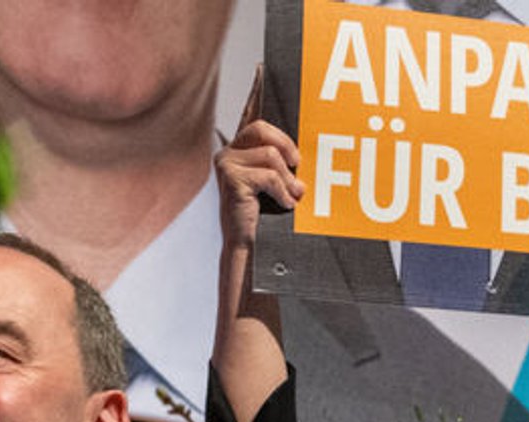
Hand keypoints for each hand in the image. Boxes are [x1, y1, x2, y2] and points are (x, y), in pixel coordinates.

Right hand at [216, 67, 306, 254]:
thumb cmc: (263, 217)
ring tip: (293, 195)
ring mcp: (225, 164)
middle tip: (298, 165)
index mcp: (241, 150)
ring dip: (288, 178)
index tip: (262, 68)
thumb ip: (284, 164)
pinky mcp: (229, 178)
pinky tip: (284, 204)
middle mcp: (228, 152)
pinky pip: (269, 175)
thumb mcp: (279, 184)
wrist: (249, 247)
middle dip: (286, 145)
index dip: (255, 90)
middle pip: (261, 127)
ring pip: (270, 155)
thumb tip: (303, 153)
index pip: (249, 113)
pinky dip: (282, 191)